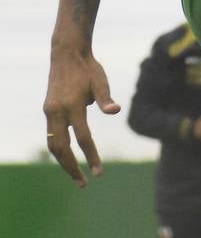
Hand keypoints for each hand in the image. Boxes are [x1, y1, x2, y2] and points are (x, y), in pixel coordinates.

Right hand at [43, 50, 119, 186]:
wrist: (67, 54)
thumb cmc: (88, 68)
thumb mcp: (100, 80)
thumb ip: (105, 99)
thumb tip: (116, 111)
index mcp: (73, 105)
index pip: (83, 138)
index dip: (91, 156)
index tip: (98, 172)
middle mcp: (58, 111)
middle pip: (62, 149)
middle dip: (72, 168)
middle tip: (84, 183)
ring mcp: (50, 111)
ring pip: (53, 145)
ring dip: (63, 162)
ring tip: (75, 174)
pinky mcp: (48, 110)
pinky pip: (51, 135)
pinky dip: (58, 149)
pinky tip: (67, 157)